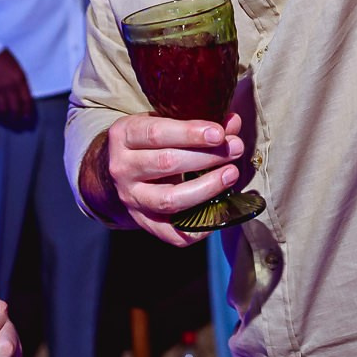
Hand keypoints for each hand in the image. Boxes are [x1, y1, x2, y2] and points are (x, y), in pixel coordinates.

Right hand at [0, 50, 36, 129]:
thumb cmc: (0, 56)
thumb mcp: (15, 66)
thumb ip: (20, 81)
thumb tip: (21, 97)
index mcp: (20, 78)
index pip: (27, 100)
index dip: (27, 112)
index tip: (28, 119)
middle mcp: (10, 85)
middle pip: (15, 108)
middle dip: (17, 119)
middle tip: (18, 126)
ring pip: (3, 110)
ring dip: (5, 120)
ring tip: (6, 124)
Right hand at [100, 111, 245, 246]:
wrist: (121, 169)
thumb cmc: (148, 141)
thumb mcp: (162, 122)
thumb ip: (197, 123)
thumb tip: (233, 123)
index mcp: (124, 136)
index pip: (156, 134)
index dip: (190, 133)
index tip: (219, 133)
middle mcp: (123, 168)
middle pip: (167, 164)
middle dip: (207, 157)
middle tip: (235, 149)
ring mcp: (132, 199)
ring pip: (169, 200)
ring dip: (206, 188)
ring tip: (231, 174)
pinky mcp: (143, 222)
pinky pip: (171, 234)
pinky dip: (197, 227)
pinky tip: (218, 212)